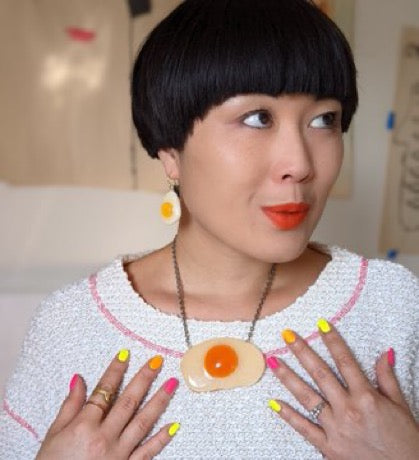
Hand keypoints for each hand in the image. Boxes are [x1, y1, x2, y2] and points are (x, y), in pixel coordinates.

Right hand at [36, 350, 179, 458]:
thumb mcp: (54, 435)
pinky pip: (148, 452)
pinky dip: (161, 438)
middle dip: (144, 379)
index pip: (104, 391)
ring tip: (172, 383)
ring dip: (159, 401)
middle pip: (128, 402)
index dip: (115, 371)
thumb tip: (79, 379)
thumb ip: (70, 406)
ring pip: (143, 422)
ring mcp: (118, 454)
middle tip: (157, 361)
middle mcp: (104, 438)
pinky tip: (174, 425)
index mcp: (84, 426)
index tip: (126, 354)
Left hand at [266, 320, 418, 459]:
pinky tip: (274, 402)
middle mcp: (348, 410)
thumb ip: (387, 378)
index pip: (345, 361)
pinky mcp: (329, 447)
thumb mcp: (401, 406)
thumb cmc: (405, 441)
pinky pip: (305, 428)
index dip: (332, 341)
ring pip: (307, 397)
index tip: (320, 324)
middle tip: (287, 335)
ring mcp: (336, 429)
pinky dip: (288, 415)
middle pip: (320, 374)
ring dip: (288, 377)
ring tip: (273, 361)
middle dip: (302, 352)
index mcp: (366, 397)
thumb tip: (384, 353)